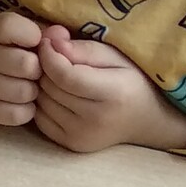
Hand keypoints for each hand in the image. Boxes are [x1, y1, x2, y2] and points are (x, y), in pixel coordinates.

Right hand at [0, 9, 42, 126]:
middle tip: (32, 72)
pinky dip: (26, 110)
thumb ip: (45, 33)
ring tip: (26, 86)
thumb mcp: (20, 34)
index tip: (31, 44)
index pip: (17, 28)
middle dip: (37, 70)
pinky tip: (18, 102)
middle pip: (27, 65)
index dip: (34, 38)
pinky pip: (18, 114)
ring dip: (33, 92)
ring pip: (25, 92)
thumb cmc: (3, 52)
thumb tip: (62, 36)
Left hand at [32, 26, 185, 153]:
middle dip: (45, 68)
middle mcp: (95, 120)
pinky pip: (39, 117)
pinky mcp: (70, 144)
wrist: (146, 120)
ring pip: (41, 102)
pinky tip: (56, 94)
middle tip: (54, 58)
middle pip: (49, 87)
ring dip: (42, 85)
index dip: (48, 55)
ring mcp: (81, 136)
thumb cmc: (131, 81)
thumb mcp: (115, 56)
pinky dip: (42, 102)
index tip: (47, 42)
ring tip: (57, 75)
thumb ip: (83, 49)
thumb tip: (51, 42)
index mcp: (112, 95)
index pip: (64, 75)